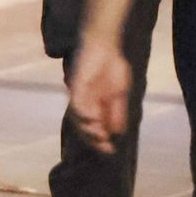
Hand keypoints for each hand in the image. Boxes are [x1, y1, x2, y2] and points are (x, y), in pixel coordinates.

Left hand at [68, 36, 131, 154]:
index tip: (111, 151)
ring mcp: (79, 93)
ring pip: (77, 116)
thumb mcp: (119, 94)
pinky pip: (76, 100)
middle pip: (83, 126)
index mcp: (95, 105)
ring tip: (99, 137)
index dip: (100, 141)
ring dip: (88, 128)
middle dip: (93, 139)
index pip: (94, 128)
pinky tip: (93, 119)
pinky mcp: (76, 84)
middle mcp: (84, 102)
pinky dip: (83, 112)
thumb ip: (118, 112)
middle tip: (105, 148)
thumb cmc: (112, 67)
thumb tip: (118, 133)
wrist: (106, 46)